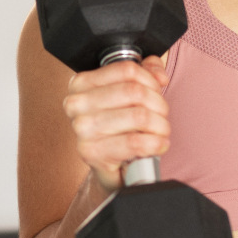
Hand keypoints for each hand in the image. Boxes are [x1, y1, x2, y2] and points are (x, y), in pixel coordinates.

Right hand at [60, 55, 170, 192]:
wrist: (108, 166)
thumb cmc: (118, 128)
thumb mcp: (131, 93)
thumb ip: (147, 73)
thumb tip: (159, 74)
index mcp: (81, 83)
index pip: (127, 70)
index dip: (151, 81)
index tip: (157, 92)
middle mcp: (76, 104)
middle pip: (135, 92)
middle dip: (159, 105)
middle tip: (162, 116)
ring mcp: (81, 129)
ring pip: (138, 116)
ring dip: (160, 125)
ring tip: (161, 131)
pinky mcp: (91, 152)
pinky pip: (134, 142)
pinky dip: (155, 143)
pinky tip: (159, 144)